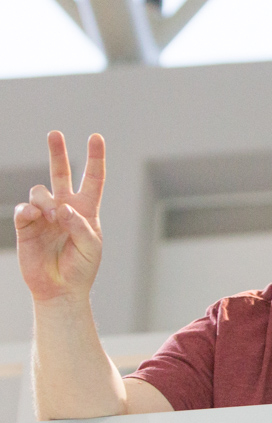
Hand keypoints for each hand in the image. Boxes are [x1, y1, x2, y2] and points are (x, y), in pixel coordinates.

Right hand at [14, 131, 105, 304]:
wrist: (61, 288)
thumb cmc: (82, 267)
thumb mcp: (91, 246)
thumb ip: (80, 225)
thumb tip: (61, 206)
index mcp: (86, 210)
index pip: (93, 179)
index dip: (95, 158)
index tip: (95, 137)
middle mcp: (64, 208)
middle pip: (61, 173)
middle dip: (57, 152)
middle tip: (55, 133)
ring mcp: (44, 215)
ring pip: (41, 191)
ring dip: (47, 201)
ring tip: (52, 218)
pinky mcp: (26, 225)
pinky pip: (24, 208)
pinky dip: (29, 210)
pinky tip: (34, 216)